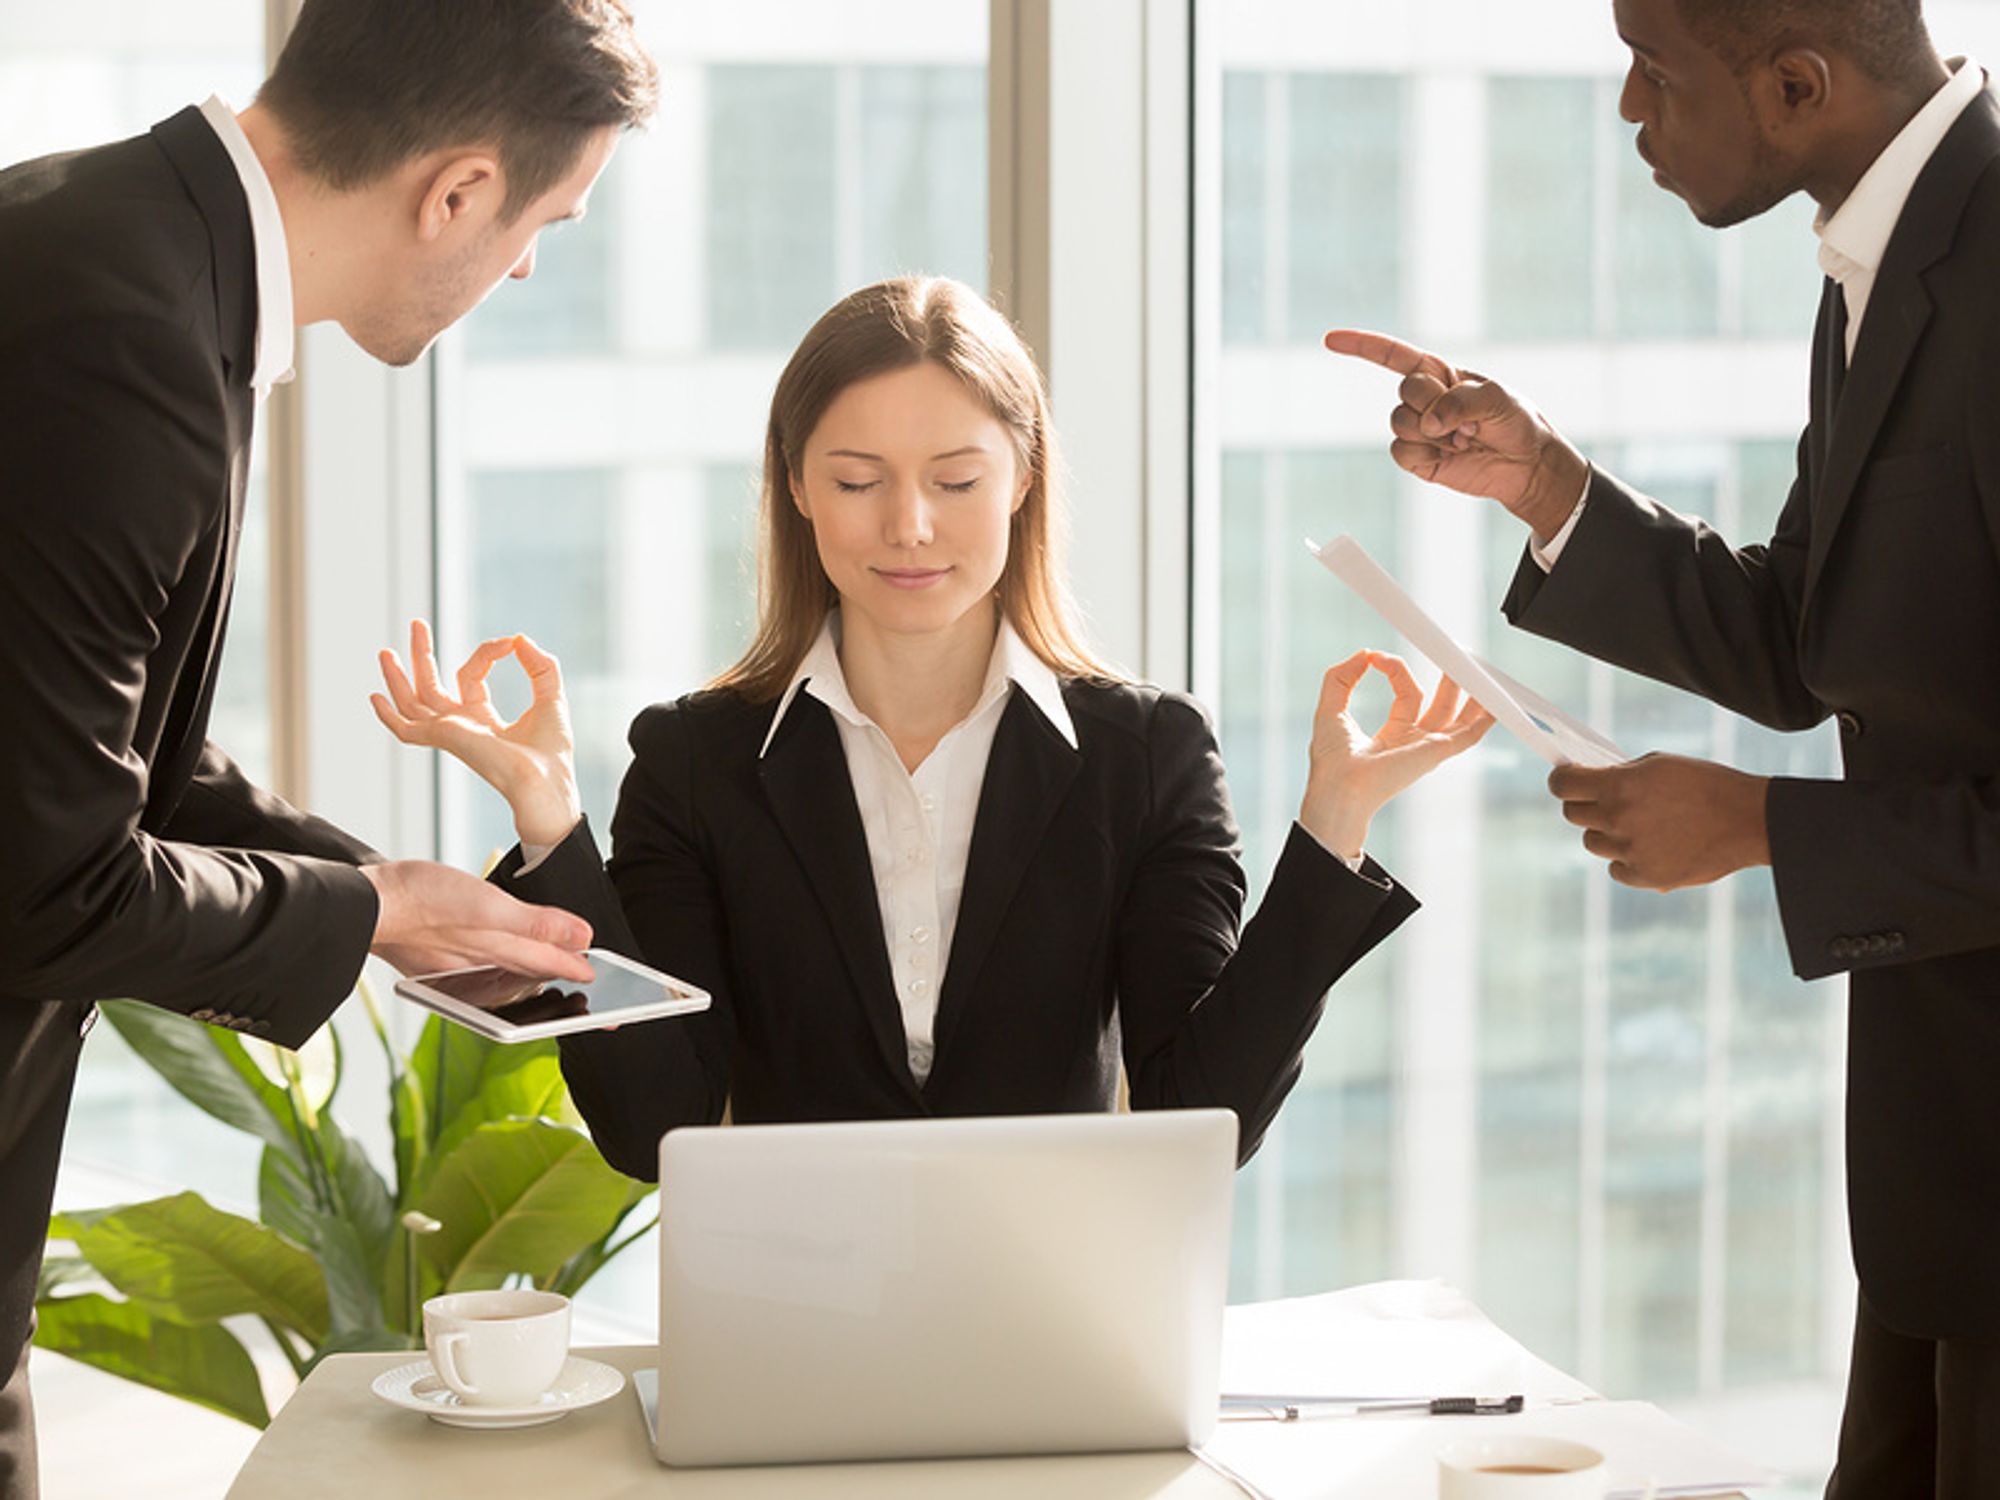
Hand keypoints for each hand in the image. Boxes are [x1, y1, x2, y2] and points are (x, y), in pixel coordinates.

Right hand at [362, 860, 593, 982]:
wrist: (363, 903)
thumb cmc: (421, 900)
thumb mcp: (488, 908)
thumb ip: (537, 924)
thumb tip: (583, 938)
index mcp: (498, 957)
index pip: (552, 967)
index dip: (581, 972)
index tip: (608, 992)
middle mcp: (482, 968)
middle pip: (533, 975)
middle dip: (562, 984)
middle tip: (592, 1000)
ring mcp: (459, 966)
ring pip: (508, 972)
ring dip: (534, 976)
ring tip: (557, 979)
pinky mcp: (438, 961)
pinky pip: (482, 967)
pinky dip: (502, 966)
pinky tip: (501, 965)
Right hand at [371, 619, 581, 847]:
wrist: (545, 780)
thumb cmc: (550, 752)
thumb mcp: (550, 696)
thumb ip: (541, 666)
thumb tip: (520, 640)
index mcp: (482, 719)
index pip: (470, 675)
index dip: (488, 652)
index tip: (510, 642)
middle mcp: (461, 726)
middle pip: (431, 686)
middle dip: (422, 655)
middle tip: (417, 624)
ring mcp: (450, 733)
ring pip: (413, 703)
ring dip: (398, 677)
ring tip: (385, 651)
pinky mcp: (444, 738)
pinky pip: (407, 730)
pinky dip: (389, 716)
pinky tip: (375, 697)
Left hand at [1299, 651, 1494, 859]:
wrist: (1338, 786)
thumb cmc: (1331, 761)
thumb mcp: (1330, 707)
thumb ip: (1341, 677)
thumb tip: (1363, 655)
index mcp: (1394, 735)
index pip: (1407, 692)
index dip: (1396, 669)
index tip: (1375, 657)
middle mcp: (1415, 742)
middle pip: (1441, 704)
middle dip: (1449, 679)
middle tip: (1453, 653)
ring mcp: (1428, 748)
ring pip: (1461, 717)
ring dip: (1472, 693)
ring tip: (1477, 667)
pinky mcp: (1437, 751)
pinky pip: (1471, 733)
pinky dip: (1486, 716)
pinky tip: (1496, 700)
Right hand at [1322, 328, 1588, 543]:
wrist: (1524, 465)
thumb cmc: (1514, 421)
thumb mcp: (1496, 398)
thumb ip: (1459, 402)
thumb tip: (1428, 423)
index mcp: (1439, 373)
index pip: (1393, 355)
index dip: (1361, 345)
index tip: (1330, 340)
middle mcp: (1424, 399)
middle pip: (1405, 391)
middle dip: (1435, 404)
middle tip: (1467, 419)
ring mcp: (1418, 429)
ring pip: (1399, 423)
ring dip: (1435, 433)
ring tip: (1463, 438)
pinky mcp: (1417, 458)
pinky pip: (1401, 451)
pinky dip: (1426, 453)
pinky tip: (1452, 454)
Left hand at [1549, 753, 1770, 890]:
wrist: (1749, 820)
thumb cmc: (1707, 785)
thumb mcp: (1660, 765)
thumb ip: (1621, 774)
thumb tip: (1592, 781)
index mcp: (1619, 785)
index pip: (1564, 786)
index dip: (1561, 781)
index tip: (1565, 779)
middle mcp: (1618, 819)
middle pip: (1574, 816)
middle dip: (1584, 805)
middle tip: (1602, 801)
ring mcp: (1630, 851)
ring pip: (1594, 843)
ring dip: (1607, 833)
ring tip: (1638, 825)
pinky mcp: (1646, 877)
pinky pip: (1616, 869)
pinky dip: (1627, 861)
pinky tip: (1651, 847)